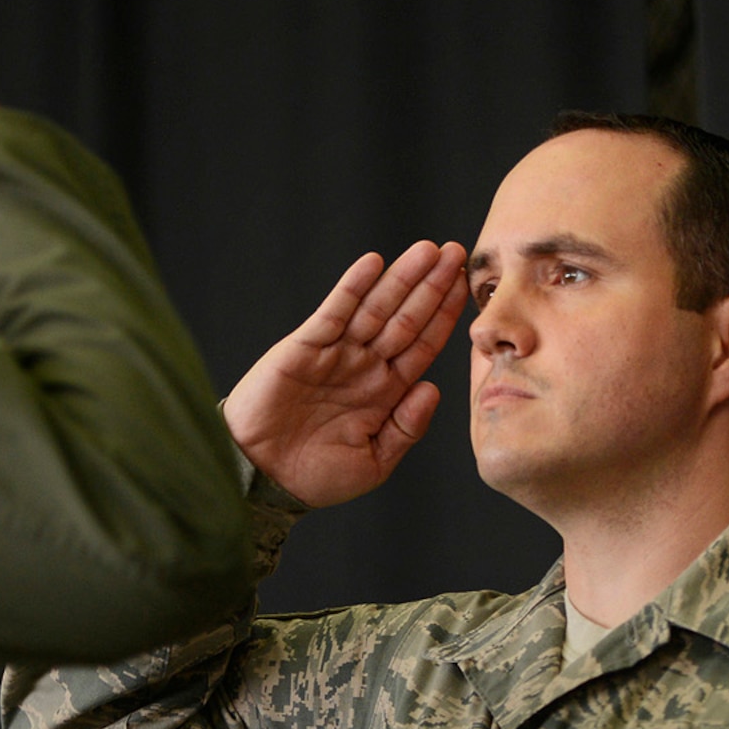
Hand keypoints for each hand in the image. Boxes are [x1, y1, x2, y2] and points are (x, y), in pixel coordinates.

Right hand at [225, 240, 467, 507]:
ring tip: (428, 250)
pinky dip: (353, 287)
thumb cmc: (315, 477)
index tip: (467, 288)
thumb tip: (434, 388)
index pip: (423, 345)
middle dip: (432, 285)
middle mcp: (365, 365)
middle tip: (456, 252)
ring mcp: (336, 353)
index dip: (445, 316)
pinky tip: (373, 263)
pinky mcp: (305, 347)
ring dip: (401, 278)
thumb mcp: (373, 462)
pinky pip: (334, 311)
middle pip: (406, 317)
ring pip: (376, 307)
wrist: (262, 478)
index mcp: (386, 391)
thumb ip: (406, 429)